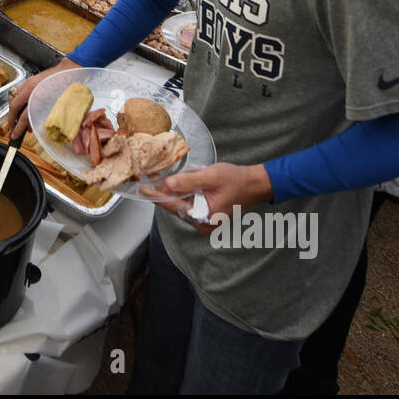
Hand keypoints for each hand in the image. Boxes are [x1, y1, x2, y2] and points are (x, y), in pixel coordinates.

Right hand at [6, 59, 77, 137]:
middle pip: (14, 107)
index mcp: (39, 97)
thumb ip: (46, 116)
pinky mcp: (30, 80)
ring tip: (19, 119)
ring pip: (14, 99)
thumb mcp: (60, 106)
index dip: (18, 128)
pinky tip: (23, 107)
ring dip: (14, 110)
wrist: (71, 70)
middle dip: (12, 120)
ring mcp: (29, 83)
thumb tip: (37, 126)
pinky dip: (18, 101)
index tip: (15, 135)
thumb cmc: (69, 88)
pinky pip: (18, 92)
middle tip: (13, 129)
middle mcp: (31, 89)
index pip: (24, 116)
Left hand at [138, 162, 272, 233]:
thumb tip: (169, 184)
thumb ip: (189, 181)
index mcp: (203, 217)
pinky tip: (188, 179)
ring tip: (177, 176)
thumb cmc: (237, 181)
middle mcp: (202, 222)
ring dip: (178, 189)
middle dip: (167, 191)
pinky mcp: (206, 211)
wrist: (255, 184)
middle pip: (176, 205)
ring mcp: (204, 218)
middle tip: (155, 177)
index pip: (174, 206)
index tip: (143, 190)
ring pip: (182, 202)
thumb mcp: (211, 177)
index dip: (157, 196)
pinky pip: (190, 201)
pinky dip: (186, 190)